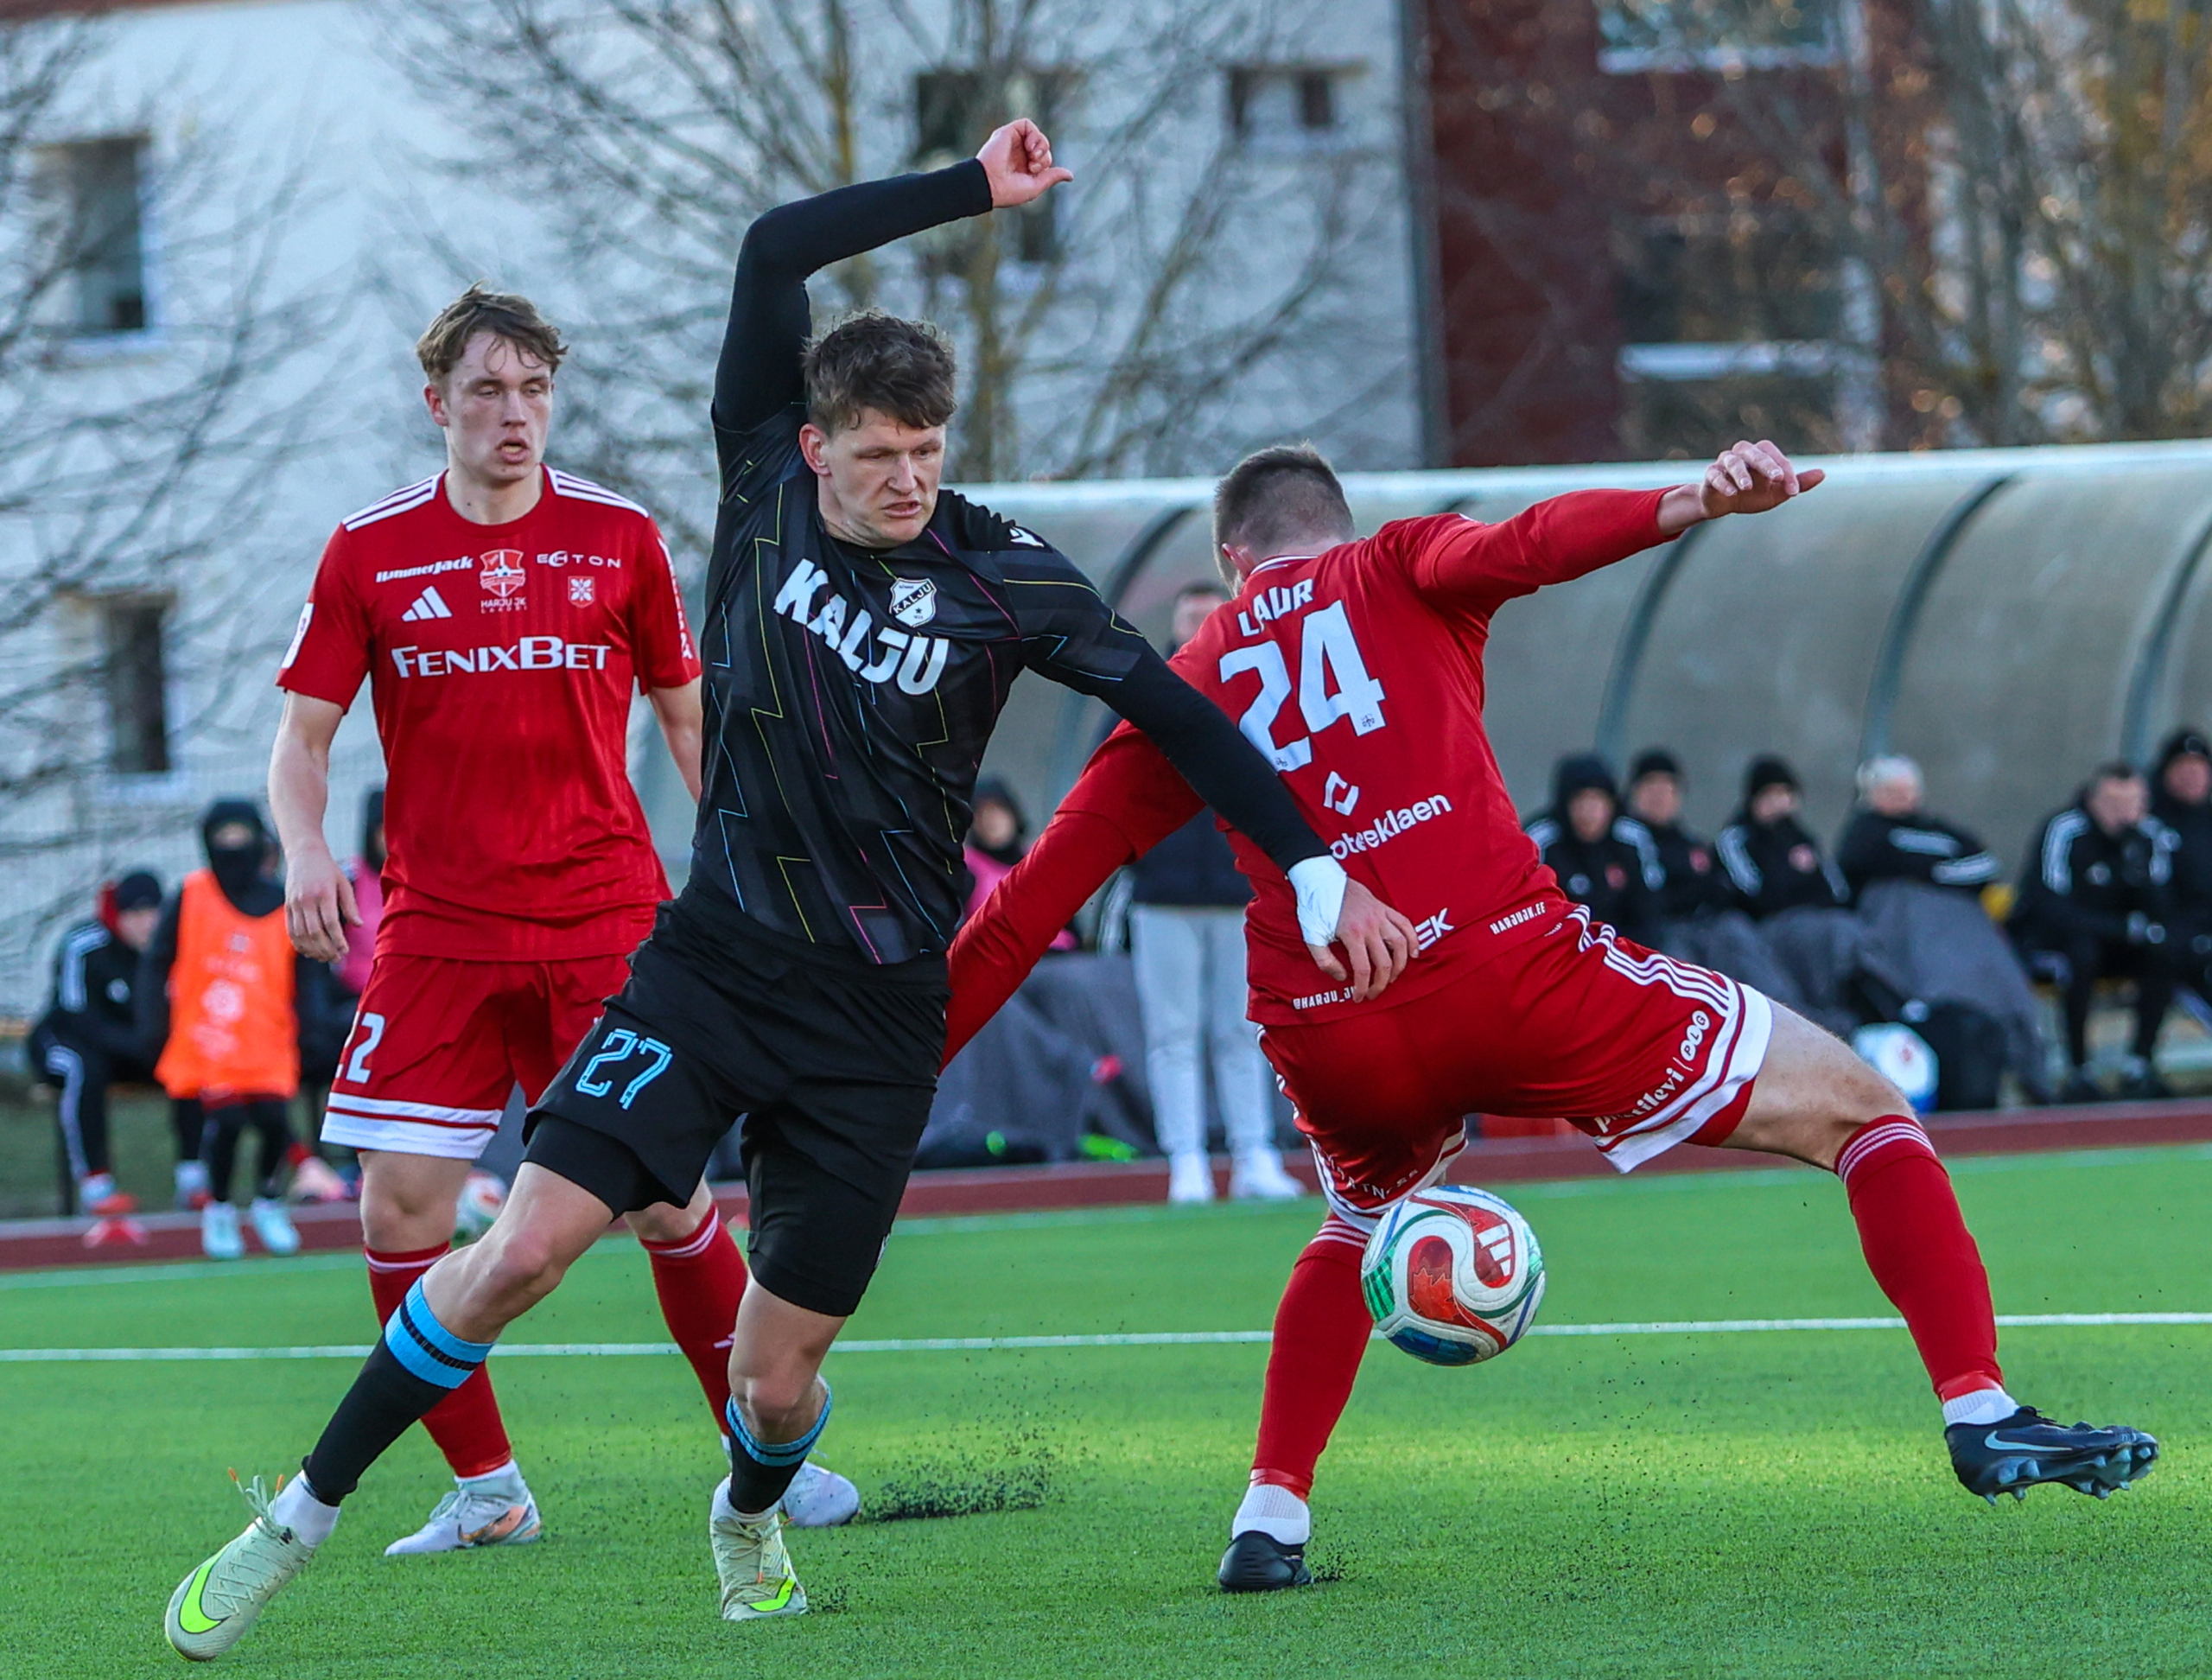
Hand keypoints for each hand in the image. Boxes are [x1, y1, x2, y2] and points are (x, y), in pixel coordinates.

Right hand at [285, 844, 358, 962]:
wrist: (304, 854)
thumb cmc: (329, 870)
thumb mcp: (344, 884)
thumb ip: (350, 905)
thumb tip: (359, 926)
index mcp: (324, 894)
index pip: (330, 923)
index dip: (337, 939)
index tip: (345, 950)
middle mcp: (307, 900)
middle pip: (315, 932)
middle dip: (325, 948)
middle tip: (336, 959)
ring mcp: (294, 904)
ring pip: (301, 933)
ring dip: (312, 949)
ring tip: (323, 958)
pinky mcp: (287, 906)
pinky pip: (291, 929)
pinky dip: (299, 943)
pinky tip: (308, 952)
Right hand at [976, 119, 1071, 208]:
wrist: (990, 184)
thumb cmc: (1009, 190)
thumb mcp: (1035, 186)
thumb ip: (1051, 177)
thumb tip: (1070, 175)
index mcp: (1023, 167)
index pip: (1044, 158)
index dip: (1045, 163)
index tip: (1035, 171)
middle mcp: (1018, 154)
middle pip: (1043, 145)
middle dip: (1044, 155)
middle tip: (1033, 165)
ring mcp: (1013, 143)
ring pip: (1036, 134)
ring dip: (1040, 144)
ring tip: (1032, 154)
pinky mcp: (1007, 133)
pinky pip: (1026, 124)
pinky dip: (1032, 133)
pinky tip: (1029, 145)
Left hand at [1304, 879, 1418, 1003]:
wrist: (1320, 878)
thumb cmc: (1314, 907)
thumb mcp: (1311, 936)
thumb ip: (1324, 960)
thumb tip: (1342, 976)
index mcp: (1351, 933)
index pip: (1363, 969)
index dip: (1362, 987)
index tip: (1358, 997)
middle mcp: (1370, 925)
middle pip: (1385, 962)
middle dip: (1381, 984)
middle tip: (1374, 994)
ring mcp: (1380, 916)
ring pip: (1401, 945)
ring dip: (1400, 966)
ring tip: (1391, 978)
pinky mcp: (1385, 908)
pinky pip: (1405, 924)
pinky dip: (1413, 939)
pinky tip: (1414, 953)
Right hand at [1657, 440, 1825, 532]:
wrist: (1722, 505)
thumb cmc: (1752, 495)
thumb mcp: (1777, 492)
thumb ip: (1798, 483)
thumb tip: (1823, 473)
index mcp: (1761, 455)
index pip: (1775, 458)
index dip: (1787, 473)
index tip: (1793, 492)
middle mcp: (1742, 454)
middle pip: (1755, 452)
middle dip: (1766, 464)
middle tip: (1777, 478)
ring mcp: (1724, 463)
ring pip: (1732, 461)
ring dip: (1741, 473)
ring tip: (1747, 487)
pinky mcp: (1710, 475)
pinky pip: (1715, 475)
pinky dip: (1723, 482)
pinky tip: (1732, 493)